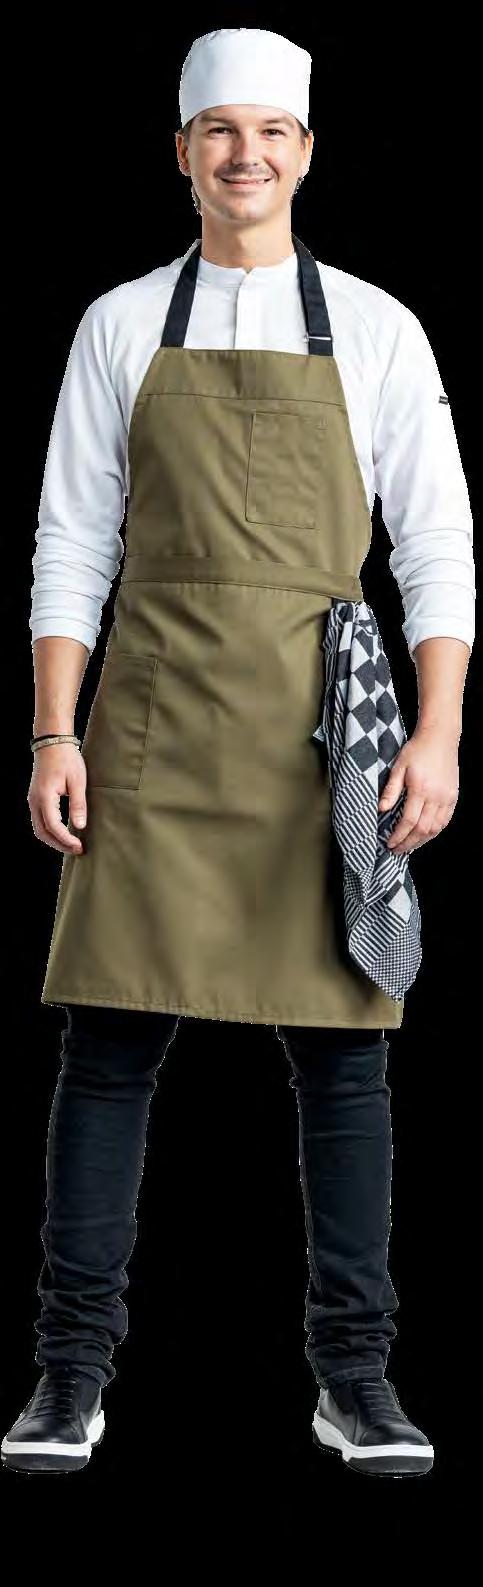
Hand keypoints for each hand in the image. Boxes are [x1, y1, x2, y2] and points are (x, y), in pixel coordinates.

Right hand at [28, 744, 87, 854]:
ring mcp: (33, 800)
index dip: (66, 840)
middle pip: (42, 833)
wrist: (52, 741)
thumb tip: (79, 826)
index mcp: (44, 797)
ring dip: (54, 839)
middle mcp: (34, 801)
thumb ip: (78, 804)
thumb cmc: (66, 758)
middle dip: (59, 844)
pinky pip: (40, 820)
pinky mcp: (36, 798)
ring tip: (71, 844)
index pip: (53, 826)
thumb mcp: (77, 781)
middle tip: (77, 850)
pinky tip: (64, 832)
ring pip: (39, 828)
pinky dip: (50, 830)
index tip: (79, 846)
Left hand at [378, 725, 459, 853]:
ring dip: (422, 840)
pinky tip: (425, 835)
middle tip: (397, 850)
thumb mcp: (398, 767)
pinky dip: (434, 831)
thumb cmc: (417, 750)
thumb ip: (391, 790)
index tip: (389, 843)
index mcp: (420, 788)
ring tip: (409, 846)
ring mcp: (447, 797)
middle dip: (408, 843)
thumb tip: (381, 809)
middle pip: (423, 829)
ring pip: (435, 828)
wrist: (440, 737)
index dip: (398, 836)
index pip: (409, 821)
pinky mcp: (453, 796)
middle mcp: (436, 796)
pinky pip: (445, 821)